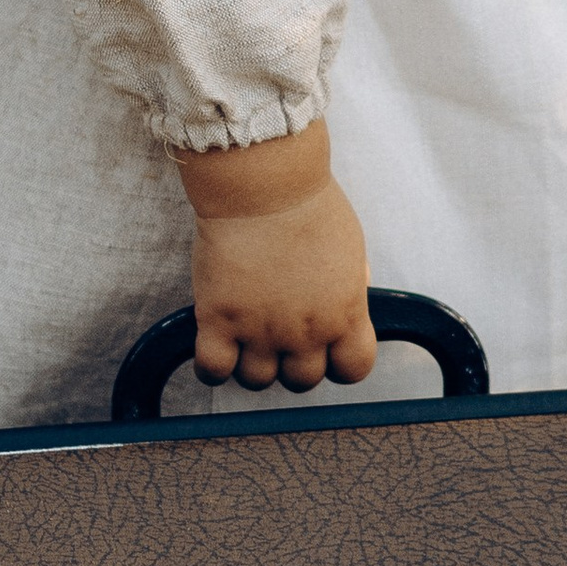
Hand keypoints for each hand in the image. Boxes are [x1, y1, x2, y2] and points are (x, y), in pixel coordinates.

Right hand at [173, 121, 375, 392]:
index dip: (338, 363)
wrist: (264, 183)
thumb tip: (351, 299)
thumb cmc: (309, 204)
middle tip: (279, 337)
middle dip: (292, 363)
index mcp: (345, 313)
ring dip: (252, 364)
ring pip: (257, 381)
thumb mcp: (350, 248)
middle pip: (302, 381)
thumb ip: (351, 284)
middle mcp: (306, 331)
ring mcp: (261, 329)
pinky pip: (213, 370)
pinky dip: (212, 367)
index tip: (326, 349)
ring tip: (245, 338)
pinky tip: (215, 344)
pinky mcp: (218, 319)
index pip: (353, 369)